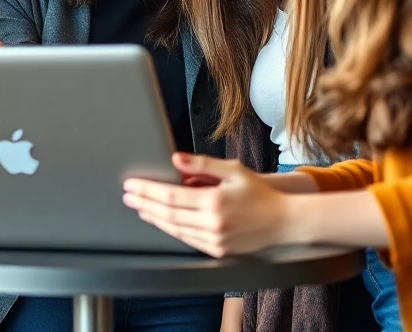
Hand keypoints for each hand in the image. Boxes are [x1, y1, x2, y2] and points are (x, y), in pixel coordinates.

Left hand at [122, 153, 296, 256]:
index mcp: (214, 201)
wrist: (283, 222)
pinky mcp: (217, 251)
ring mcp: (214, 240)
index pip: (170, 196)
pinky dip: (170, 229)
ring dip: (153, 218)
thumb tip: (175, 159)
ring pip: (174, 229)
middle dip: (144, 204)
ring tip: (139, 207)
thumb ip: (202, 165)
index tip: (132, 185)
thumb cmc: (259, 194)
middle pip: (167, 214)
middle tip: (128, 196)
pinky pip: (187, 240)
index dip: (147, 190)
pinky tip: (161, 221)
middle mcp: (212, 223)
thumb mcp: (233, 170)